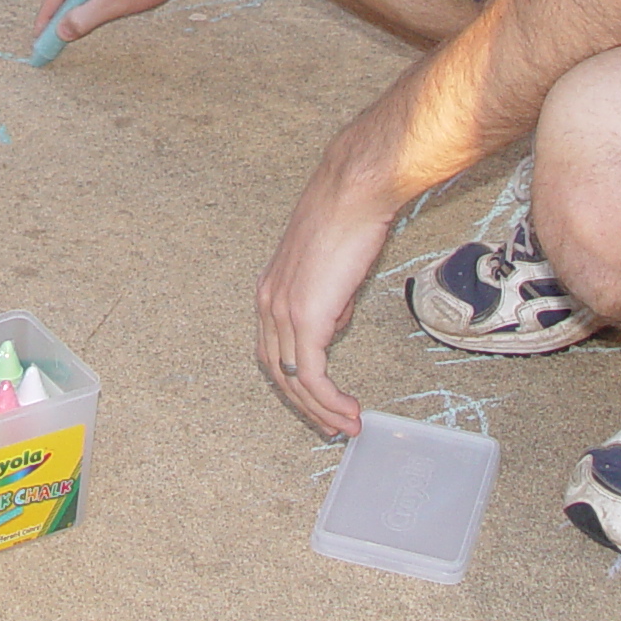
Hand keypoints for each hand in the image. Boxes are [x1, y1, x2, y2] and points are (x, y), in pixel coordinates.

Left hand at [255, 153, 394, 436]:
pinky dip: (328, 399)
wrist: (354, 194)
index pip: (272, 349)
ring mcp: (282, 311)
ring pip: (293, 380)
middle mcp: (267, 302)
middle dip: (306, 405)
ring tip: (348, 426)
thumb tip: (333, 324)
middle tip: (332, 426)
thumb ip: (327, 300)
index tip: (320, 402)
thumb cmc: (348, 220)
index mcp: (269, 289)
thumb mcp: (330, 269)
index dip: (294, 381)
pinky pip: (311, 374)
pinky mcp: (305, 317)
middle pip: (277, 371)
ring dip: (321, 410)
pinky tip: (348, 410)